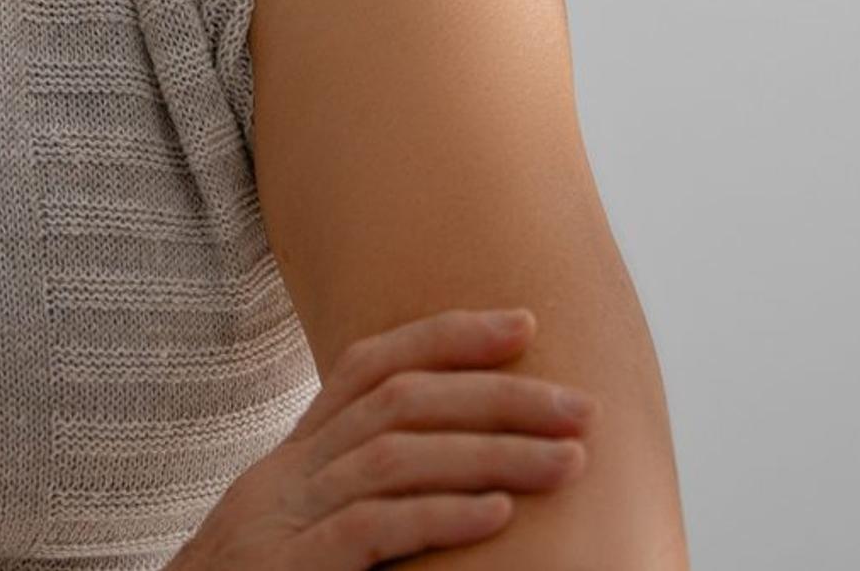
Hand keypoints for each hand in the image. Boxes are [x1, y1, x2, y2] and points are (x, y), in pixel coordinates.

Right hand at [169, 307, 593, 570]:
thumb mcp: (299, 533)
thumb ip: (359, 498)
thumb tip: (461, 475)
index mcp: (290, 461)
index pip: (367, 366)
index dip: (447, 335)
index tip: (525, 326)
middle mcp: (281, 477)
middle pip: (397, 402)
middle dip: (498, 395)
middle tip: (581, 408)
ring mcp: (278, 523)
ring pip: (393, 458)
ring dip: (493, 453)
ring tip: (569, 462)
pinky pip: (371, 529)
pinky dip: (441, 513)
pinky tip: (499, 513)